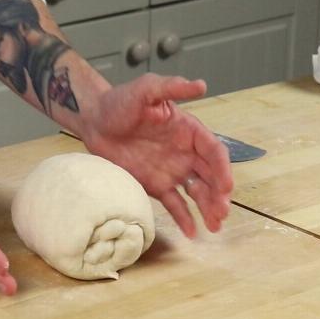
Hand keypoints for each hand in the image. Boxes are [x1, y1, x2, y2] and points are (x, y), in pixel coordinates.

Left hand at [80, 74, 232, 237]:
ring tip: (215, 226)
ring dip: (209, 208)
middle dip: (219, 195)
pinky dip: (185, 218)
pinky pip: (175, 204)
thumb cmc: (120, 101)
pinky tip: (193, 233)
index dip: (222, 169)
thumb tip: (201, 85)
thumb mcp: (145, 89)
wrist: (94, 121)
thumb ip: (171, 87)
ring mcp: (172, 171)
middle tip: (222, 213)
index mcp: (189, 131)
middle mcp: (185, 153)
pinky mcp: (156, 185)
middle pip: (210, 176)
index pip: (213, 151)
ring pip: (197, 192)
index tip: (225, 186)